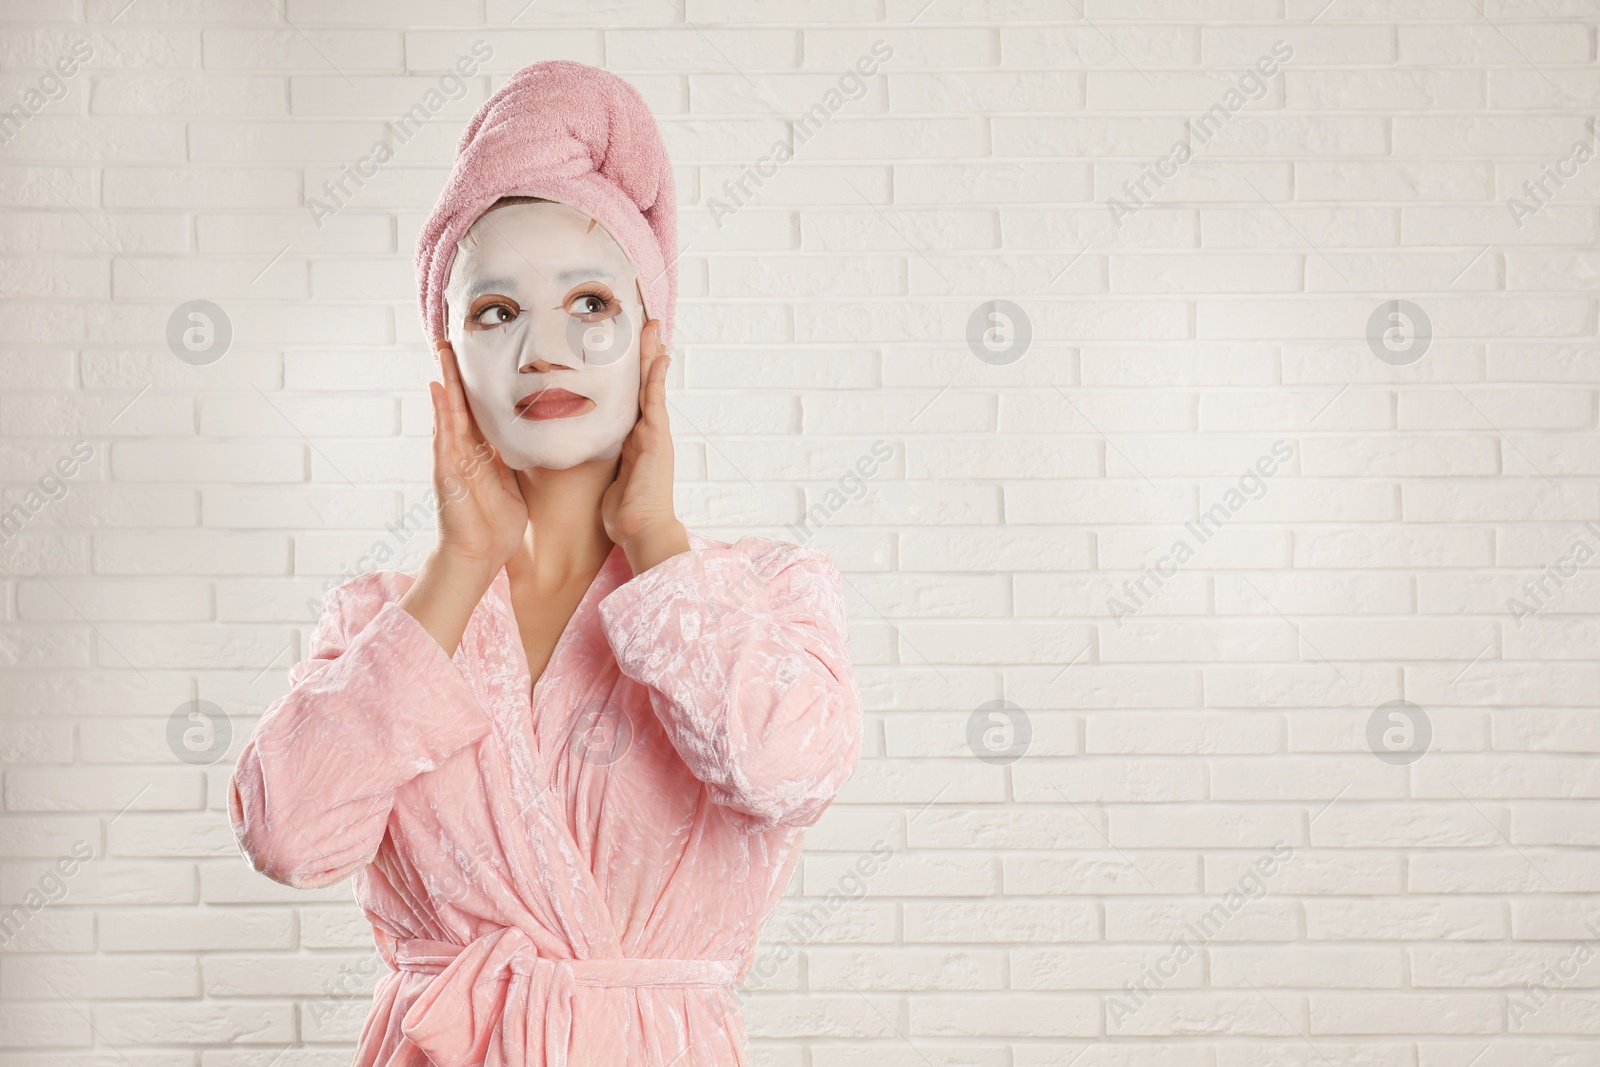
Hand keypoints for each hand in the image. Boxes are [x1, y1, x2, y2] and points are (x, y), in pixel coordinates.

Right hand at [427, 339, 527, 573]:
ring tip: (443, 351)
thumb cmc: (495, 526)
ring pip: (449, 411)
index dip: (478, 385)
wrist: (478, 555)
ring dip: (446, 380)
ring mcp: (451, 458)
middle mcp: (463, 451)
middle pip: (460, 403)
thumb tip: (535, 441)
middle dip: (457, 372)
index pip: (479, 411)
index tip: (480, 357)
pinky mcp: (445, 470)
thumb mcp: (512, 485)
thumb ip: (514, 462)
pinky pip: (444, 434)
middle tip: (453, 339)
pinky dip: (441, 411)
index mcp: (481, 454)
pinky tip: (438, 388)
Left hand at [601, 319, 687, 572]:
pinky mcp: (657, 436)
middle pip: (645, 382)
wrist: (640, 528)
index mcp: (634, 438)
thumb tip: (571, 448)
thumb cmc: (622, 511)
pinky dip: (658, 375)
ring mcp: (655, 432)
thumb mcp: (603, 476)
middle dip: (644, 353)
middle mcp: (647, 430)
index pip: (631, 396)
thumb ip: (594, 457)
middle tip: (644, 323)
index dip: (629, 371)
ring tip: (653, 326)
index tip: (624, 346)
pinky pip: (656, 398)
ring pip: (652, 384)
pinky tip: (659, 354)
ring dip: (653, 354)